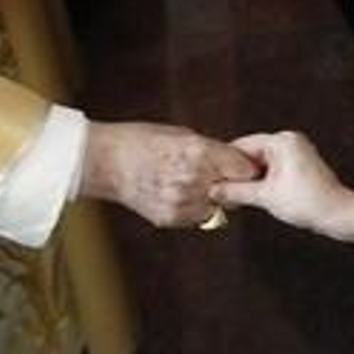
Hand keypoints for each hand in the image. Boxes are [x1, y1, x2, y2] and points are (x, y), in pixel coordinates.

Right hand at [80, 121, 260, 227]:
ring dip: (213, 197)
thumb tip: (238, 163)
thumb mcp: (182, 135)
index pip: (244, 169)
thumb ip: (212, 151)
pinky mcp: (170, 218)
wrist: (106, 162)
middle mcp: (192, 179)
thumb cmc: (142, 140)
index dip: (247, 167)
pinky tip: (179, 192)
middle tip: (223, 175)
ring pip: (218, 207)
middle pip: (234, 189)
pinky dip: (196, 208)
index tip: (247, 167)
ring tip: (194, 182)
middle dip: (233, 183)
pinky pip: (198, 217)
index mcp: (198, 152)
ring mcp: (181, 202)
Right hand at [216, 131, 353, 243]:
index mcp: (281, 141)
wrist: (339, 215)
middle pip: (251, 153)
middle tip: (216, 186)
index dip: (223, 162)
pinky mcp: (299, 164)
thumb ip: (236, 191)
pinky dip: (261, 180)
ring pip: (261, 162)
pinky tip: (250, 193)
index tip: (208, 175)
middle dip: (235, 171)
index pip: (242, 145)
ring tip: (230, 193)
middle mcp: (289, 140)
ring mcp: (296, 151)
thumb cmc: (307, 203)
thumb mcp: (265, 197)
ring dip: (248, 178)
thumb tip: (213, 190)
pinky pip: (273, 168)